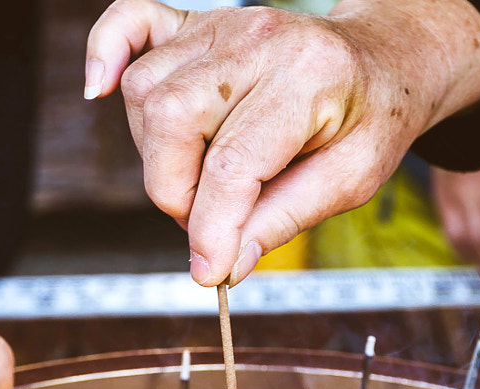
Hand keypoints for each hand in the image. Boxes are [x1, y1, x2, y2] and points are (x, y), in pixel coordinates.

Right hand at [84, 0, 479, 285]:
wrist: (382, 62)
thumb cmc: (369, 120)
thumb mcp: (351, 180)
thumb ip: (285, 219)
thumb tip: (225, 263)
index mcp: (307, 78)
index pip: (235, 162)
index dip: (211, 228)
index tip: (208, 273)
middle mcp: (257, 41)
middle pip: (172, 121)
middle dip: (177, 192)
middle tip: (210, 221)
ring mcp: (221, 26)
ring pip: (146, 93)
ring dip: (157, 154)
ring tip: (199, 178)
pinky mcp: (196, 24)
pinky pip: (129, 20)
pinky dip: (106, 51)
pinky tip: (97, 88)